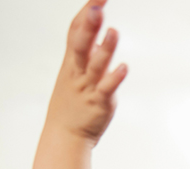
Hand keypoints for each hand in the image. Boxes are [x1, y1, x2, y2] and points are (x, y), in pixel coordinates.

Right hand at [32, 0, 126, 168]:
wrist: (64, 135)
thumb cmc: (72, 103)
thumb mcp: (75, 72)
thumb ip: (88, 52)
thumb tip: (103, 34)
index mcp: (71, 62)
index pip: (75, 32)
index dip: (85, 13)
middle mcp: (78, 72)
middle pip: (81, 44)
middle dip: (89, 25)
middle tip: (97, 6)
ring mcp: (88, 87)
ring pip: (96, 65)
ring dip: (105, 49)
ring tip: (114, 31)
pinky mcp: (99, 103)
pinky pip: (106, 89)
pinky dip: (114, 78)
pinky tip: (124, 67)